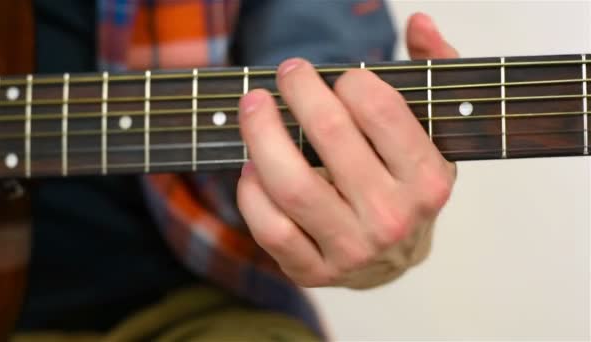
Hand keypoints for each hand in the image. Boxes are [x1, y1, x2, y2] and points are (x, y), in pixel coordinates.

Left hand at [237, 13, 458, 288]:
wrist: (394, 257)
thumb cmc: (405, 184)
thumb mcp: (432, 130)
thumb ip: (434, 71)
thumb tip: (419, 23)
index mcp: (427, 179)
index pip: (379, 109)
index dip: (348, 80)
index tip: (336, 77)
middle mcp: (392, 217)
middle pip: (329, 135)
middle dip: (299, 90)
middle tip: (287, 73)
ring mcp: (351, 249)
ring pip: (291, 184)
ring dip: (261, 134)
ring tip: (255, 106)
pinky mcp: (314, 270)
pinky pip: (270, 228)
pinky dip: (251, 192)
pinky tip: (252, 168)